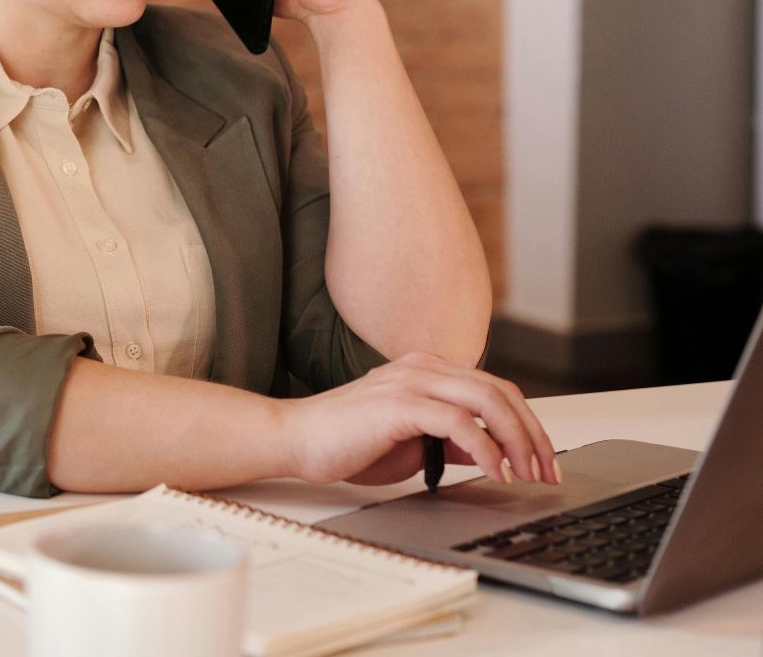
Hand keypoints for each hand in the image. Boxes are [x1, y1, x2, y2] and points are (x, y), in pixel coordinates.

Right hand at [281, 352, 558, 486]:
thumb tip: (489, 454)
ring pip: (488, 401)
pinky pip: (460, 422)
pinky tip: (494, 472)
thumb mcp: (411, 443)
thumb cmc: (345, 442)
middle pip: (501, 391)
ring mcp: (411, 382)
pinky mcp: (400, 404)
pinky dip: (486, 448)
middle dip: (533, 434)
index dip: (526, 424)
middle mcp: (423, 368)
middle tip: (546, 471)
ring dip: (518, 440)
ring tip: (527, 473)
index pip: (495, 389)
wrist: (295, 439)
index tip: (541, 460)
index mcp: (426, 371)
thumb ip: (449, 441)